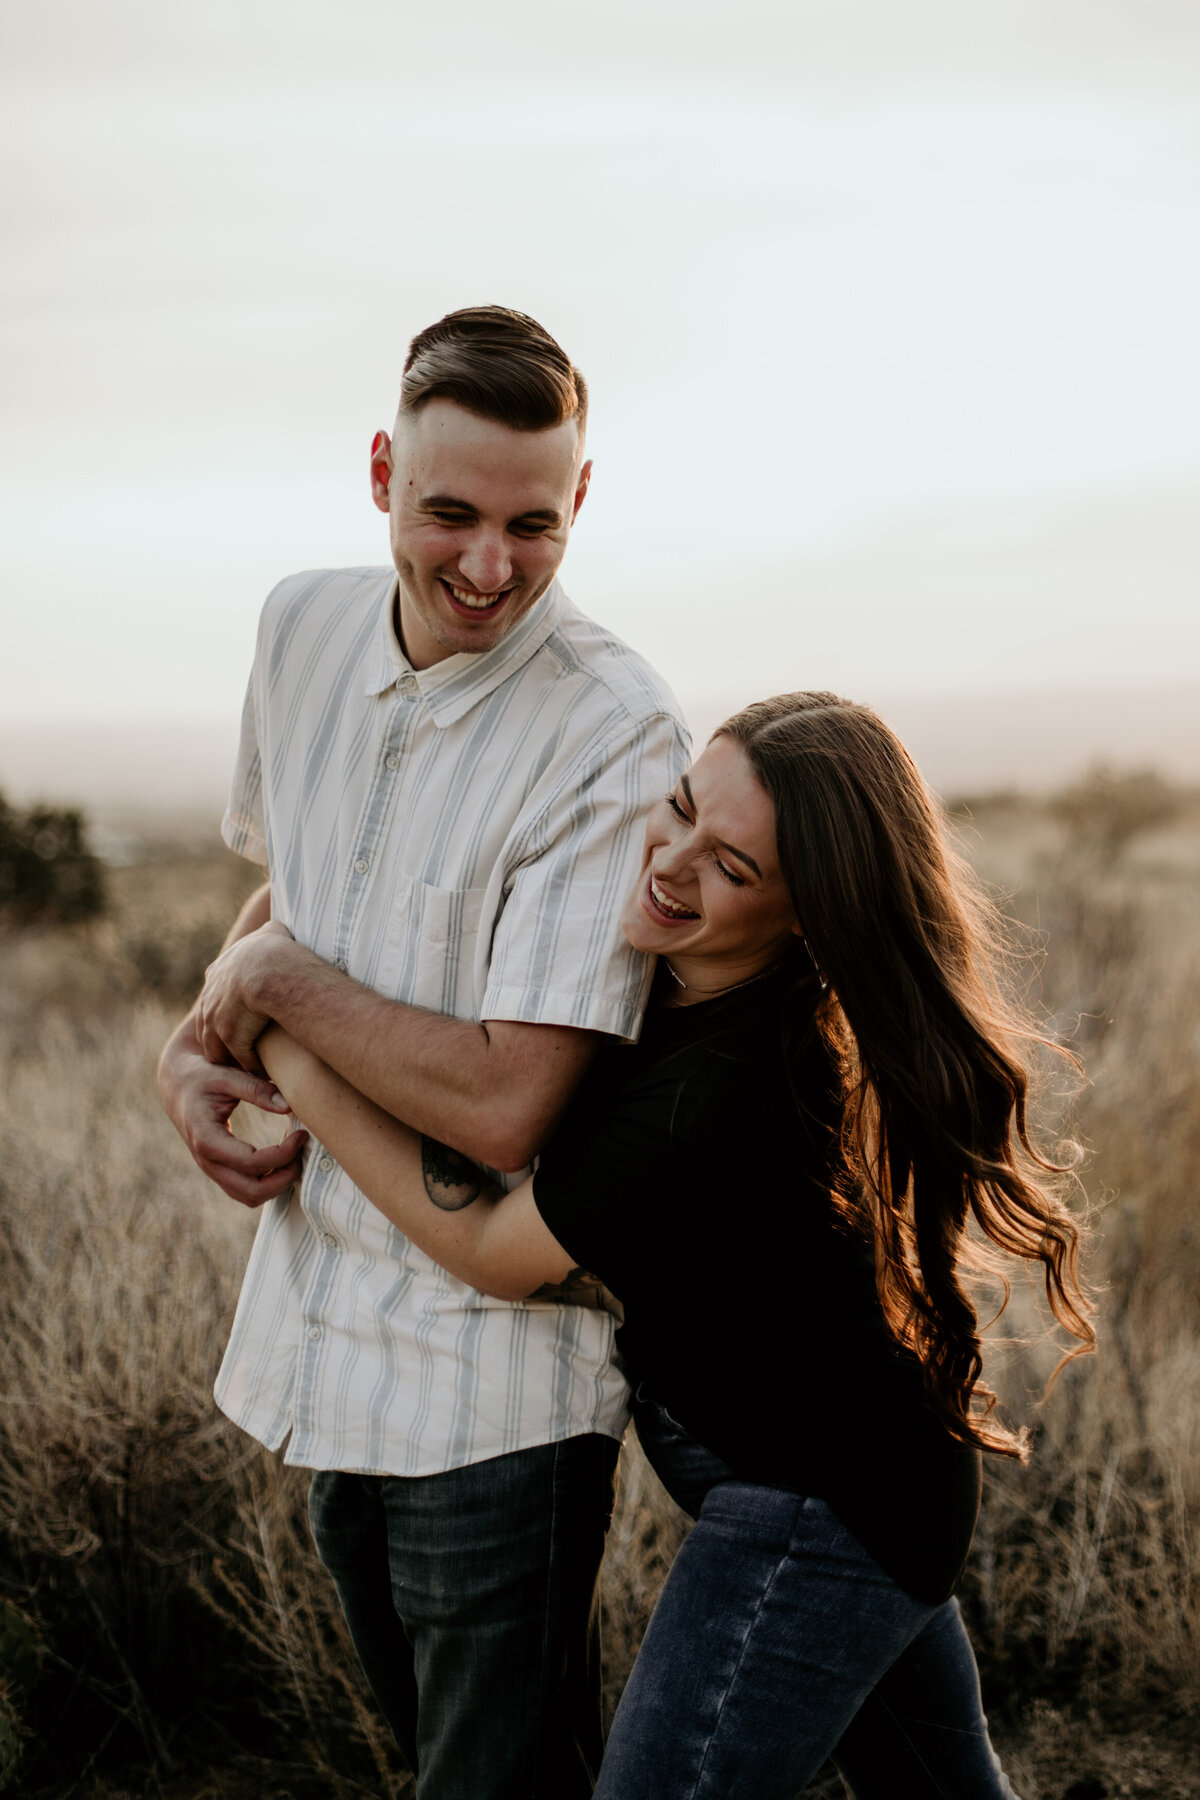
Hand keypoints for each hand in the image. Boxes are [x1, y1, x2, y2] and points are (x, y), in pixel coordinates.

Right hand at [158, 1015, 307, 1205]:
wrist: (178, 1086)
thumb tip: (288, 1106)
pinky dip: (269, 1182)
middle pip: (252, 1192)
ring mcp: (212, 1170)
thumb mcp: (227, 1075)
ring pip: (250, 1197)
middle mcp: (207, 1162)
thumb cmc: (202, 1077)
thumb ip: (257, 1089)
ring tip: (295, 1154)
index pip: (252, 1163)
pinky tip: (283, 1157)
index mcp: (207, 1139)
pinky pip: (247, 1191)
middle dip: (284, 1177)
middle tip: (302, 1150)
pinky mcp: (220, 1171)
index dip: (283, 1154)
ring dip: (278, 1183)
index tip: (301, 1134)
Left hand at [197, 920, 297, 1072]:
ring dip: (234, 1058)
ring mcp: (216, 1019)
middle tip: (240, 1049)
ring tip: (250, 1066)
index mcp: (217, 973)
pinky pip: (240, 1059)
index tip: (238, 1016)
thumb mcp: (270, 932)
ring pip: (218, 1047)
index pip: (214, 995)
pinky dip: (252, 1067)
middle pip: (210, 1025)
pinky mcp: (228, 1037)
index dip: (225, 1007)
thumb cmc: (274, 948)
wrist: (268, 969)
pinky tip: (264, 1072)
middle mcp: (211, 997)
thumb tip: (278, 926)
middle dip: (224, 1038)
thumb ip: (269, 931)